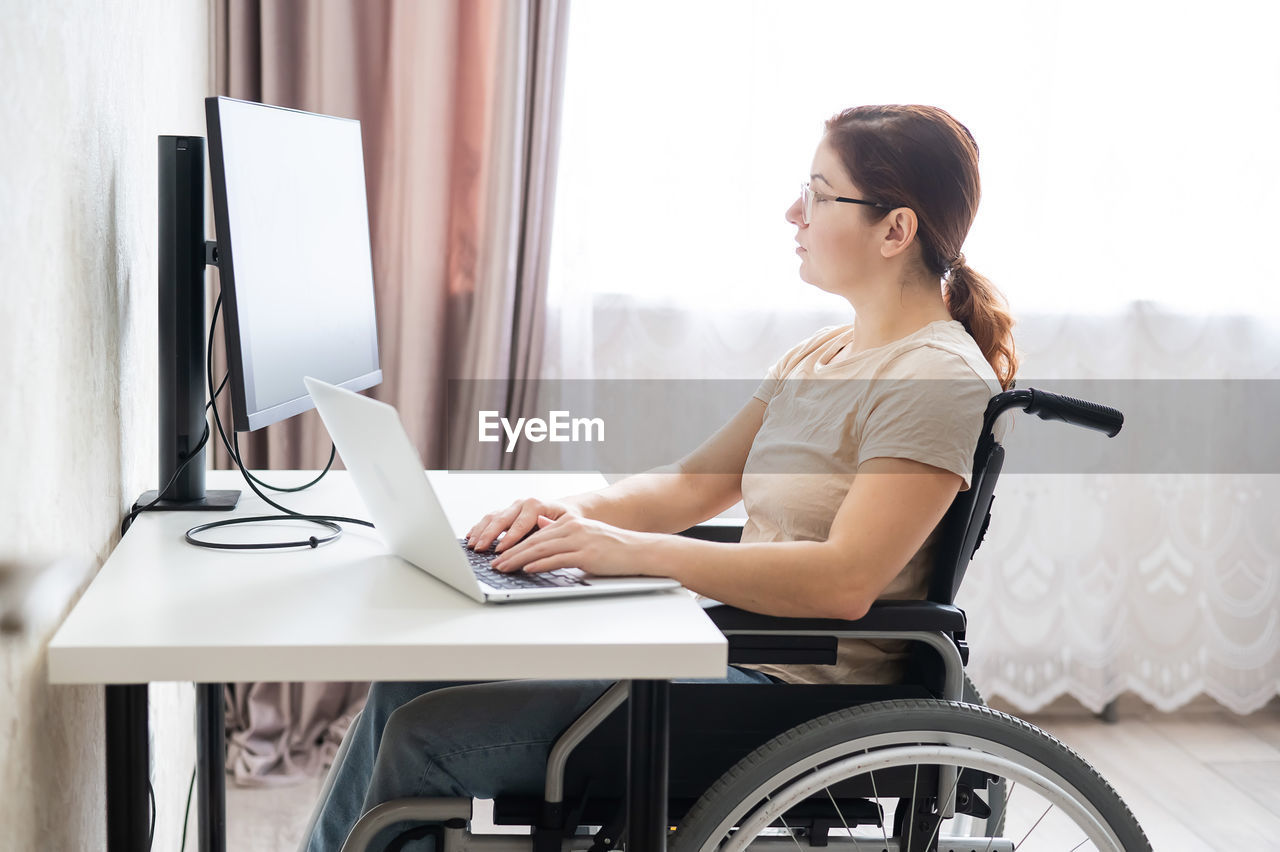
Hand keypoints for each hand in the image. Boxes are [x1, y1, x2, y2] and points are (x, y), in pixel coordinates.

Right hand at [466, 497, 580, 552]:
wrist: (566, 509)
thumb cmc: (567, 519)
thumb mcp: (566, 524)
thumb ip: (550, 530)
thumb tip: (538, 540)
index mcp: (537, 505)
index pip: (520, 523)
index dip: (510, 537)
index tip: (501, 550)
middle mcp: (522, 504)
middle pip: (501, 519)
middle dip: (490, 535)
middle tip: (481, 549)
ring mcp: (513, 507)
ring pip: (492, 517)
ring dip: (481, 532)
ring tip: (473, 546)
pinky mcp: (507, 512)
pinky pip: (489, 518)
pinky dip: (479, 527)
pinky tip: (470, 536)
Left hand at [490, 515, 662, 576]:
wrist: (640, 551)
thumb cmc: (615, 548)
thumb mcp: (585, 535)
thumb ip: (562, 532)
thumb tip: (540, 528)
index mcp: (570, 522)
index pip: (535, 534)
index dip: (515, 544)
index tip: (500, 554)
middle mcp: (572, 528)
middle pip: (534, 541)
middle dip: (511, 553)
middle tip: (494, 563)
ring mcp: (580, 540)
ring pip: (541, 550)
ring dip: (519, 560)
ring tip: (503, 567)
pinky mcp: (587, 555)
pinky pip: (557, 559)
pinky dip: (540, 565)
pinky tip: (527, 569)